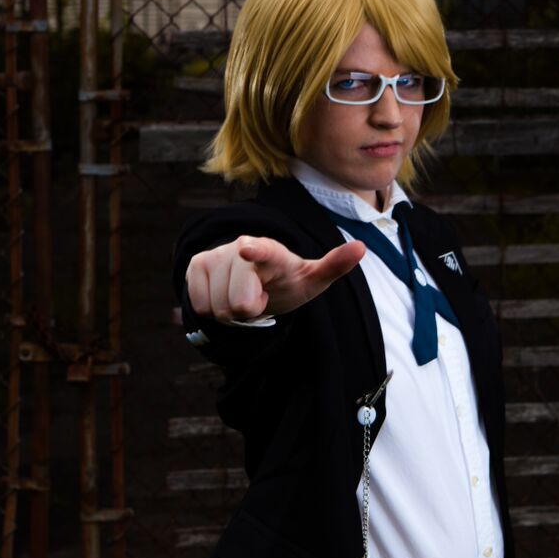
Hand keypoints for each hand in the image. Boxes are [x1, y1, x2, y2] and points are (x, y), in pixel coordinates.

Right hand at [185, 235, 366, 322]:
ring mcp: (216, 254)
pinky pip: (199, 304)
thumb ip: (335, 265)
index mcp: (272, 250)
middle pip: (239, 303)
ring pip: (218, 307)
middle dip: (250, 310)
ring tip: (243, 295)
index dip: (255, 252)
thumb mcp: (313, 278)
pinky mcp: (196, 264)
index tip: (247, 250)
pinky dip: (213, 309)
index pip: (264, 251)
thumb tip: (362, 246)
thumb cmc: (287, 280)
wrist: (256, 280)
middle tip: (260, 297)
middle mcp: (240, 247)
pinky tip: (225, 295)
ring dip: (231, 311)